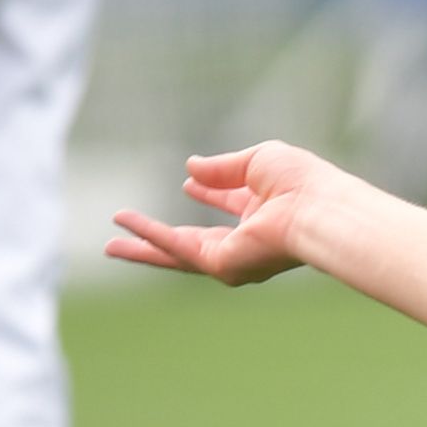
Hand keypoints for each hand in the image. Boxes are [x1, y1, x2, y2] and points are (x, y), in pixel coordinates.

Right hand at [108, 138, 371, 287]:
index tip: (190, 180)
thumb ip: (223, 167)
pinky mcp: (224, 266)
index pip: (231, 202)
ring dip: (144, 244)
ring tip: (110, 244)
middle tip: (132, 233)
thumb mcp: (257, 161)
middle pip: (198, 238)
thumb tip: (190, 167)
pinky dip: (151, 236)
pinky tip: (126, 225)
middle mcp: (249, 237)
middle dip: (166, 235)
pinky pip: (179, 248)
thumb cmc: (301, 181)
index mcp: (265, 209)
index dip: (211, 191)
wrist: (316, 207)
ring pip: (180, 253)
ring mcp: (235, 257)